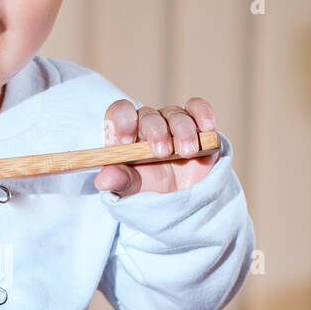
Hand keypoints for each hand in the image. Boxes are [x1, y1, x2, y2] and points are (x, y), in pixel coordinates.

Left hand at [94, 98, 220, 196]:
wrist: (181, 201)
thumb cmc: (150, 191)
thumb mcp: (133, 190)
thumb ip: (119, 182)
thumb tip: (104, 178)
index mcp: (126, 136)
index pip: (119, 113)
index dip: (122, 121)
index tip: (127, 140)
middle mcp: (147, 125)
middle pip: (148, 115)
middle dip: (156, 131)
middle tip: (163, 152)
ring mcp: (172, 123)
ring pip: (175, 114)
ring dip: (182, 131)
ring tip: (187, 152)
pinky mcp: (196, 124)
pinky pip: (197, 109)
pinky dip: (202, 114)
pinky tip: (206, 127)